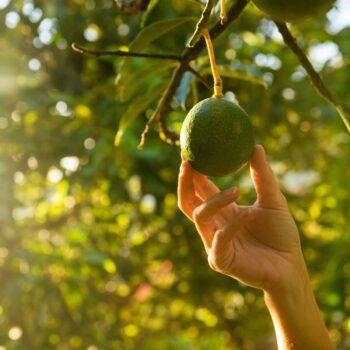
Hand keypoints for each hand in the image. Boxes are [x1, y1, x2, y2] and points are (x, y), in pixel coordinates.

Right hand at [177, 145, 306, 292]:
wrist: (290, 265)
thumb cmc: (280, 234)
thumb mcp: (273, 200)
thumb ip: (263, 176)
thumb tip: (256, 146)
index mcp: (222, 211)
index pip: (200, 190)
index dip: (193, 173)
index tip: (189, 154)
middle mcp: (214, 225)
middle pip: (188, 203)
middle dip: (184, 183)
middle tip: (188, 163)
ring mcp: (214, 243)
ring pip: (199, 216)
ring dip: (215, 200)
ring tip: (237, 190)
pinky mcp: (220, 260)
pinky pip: (218, 239)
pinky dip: (232, 224)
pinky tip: (248, 215)